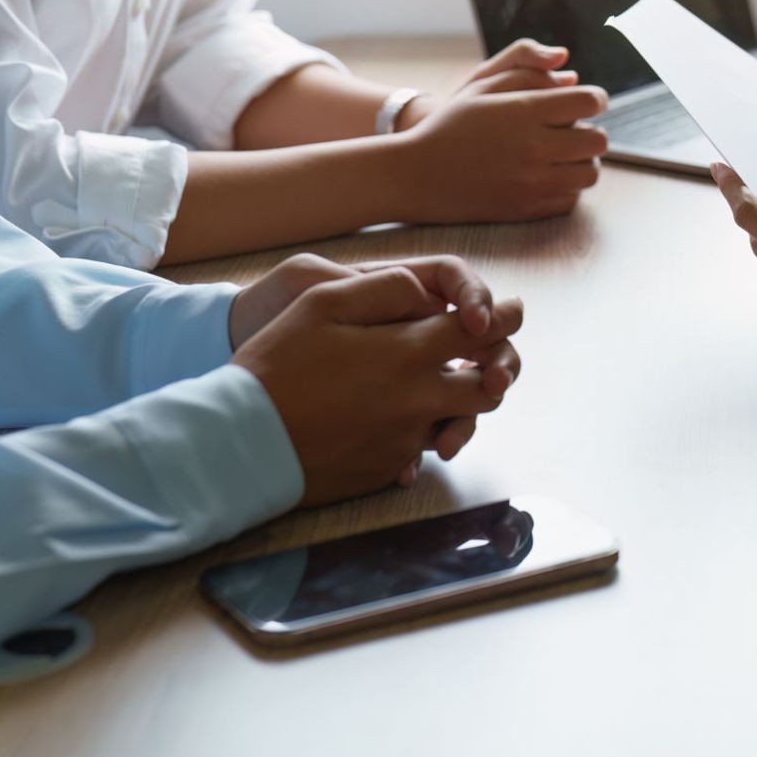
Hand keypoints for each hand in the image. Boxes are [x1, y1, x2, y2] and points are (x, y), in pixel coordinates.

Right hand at [231, 264, 523, 504]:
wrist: (243, 441)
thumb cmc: (276, 366)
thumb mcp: (322, 303)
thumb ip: (384, 289)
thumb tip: (426, 293)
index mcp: (407, 352)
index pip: (479, 331)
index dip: (502, 317)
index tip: (512, 310)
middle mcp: (418, 398)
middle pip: (486, 386)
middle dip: (499, 366)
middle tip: (498, 356)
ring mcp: (404, 438)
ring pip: (460, 420)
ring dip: (466, 403)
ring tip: (458, 386)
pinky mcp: (386, 466)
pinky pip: (421, 447)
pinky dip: (424, 431)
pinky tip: (404, 419)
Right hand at [395, 40, 609, 221]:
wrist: (416, 174)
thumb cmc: (450, 125)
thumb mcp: (481, 86)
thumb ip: (529, 72)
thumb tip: (572, 75)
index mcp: (525, 112)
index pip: (588, 102)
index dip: (595, 99)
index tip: (588, 101)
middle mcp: (535, 147)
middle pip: (598, 140)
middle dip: (592, 131)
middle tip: (576, 130)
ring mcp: (533, 182)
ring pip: (590, 173)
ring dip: (584, 161)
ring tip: (564, 155)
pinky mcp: (528, 209)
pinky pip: (571, 199)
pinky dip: (568, 187)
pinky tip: (549, 176)